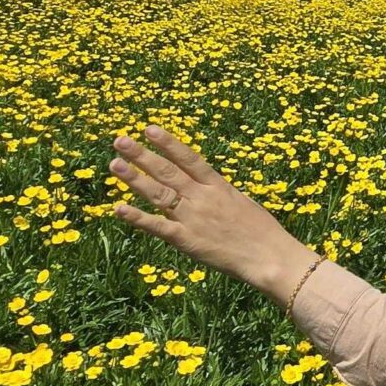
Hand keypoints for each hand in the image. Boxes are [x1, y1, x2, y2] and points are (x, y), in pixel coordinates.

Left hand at [108, 127, 311, 303]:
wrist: (270, 257)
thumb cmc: (262, 232)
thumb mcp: (242, 203)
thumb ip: (220, 194)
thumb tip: (207, 185)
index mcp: (218, 186)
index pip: (189, 159)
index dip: (168, 143)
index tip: (149, 129)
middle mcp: (202, 198)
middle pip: (168, 172)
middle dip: (142, 155)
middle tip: (120, 141)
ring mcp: (193, 218)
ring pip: (158, 194)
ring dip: (134, 179)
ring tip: (115, 164)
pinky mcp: (186, 241)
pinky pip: (158, 227)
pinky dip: (137, 218)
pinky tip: (118, 208)